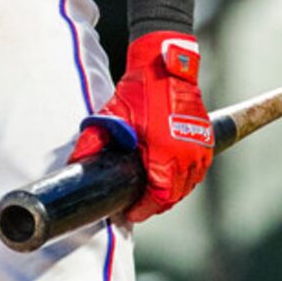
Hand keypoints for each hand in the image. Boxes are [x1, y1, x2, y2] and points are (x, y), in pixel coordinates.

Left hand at [69, 32, 213, 220]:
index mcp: (164, 153)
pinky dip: (185, 180)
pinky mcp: (206, 139)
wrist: (167, 67)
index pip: (158, 197)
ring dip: (171, 194)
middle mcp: (187, 154)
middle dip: (155, 205)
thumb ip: (92, 140)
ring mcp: (199, 147)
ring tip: (151, 195)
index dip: (143, 210)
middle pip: (174, 196)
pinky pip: (198, 171)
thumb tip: (75, 161)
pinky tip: (170, 180)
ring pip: (188, 185)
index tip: (130, 213)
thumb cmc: (141, 90)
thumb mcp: (112, 114)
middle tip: (137, 206)